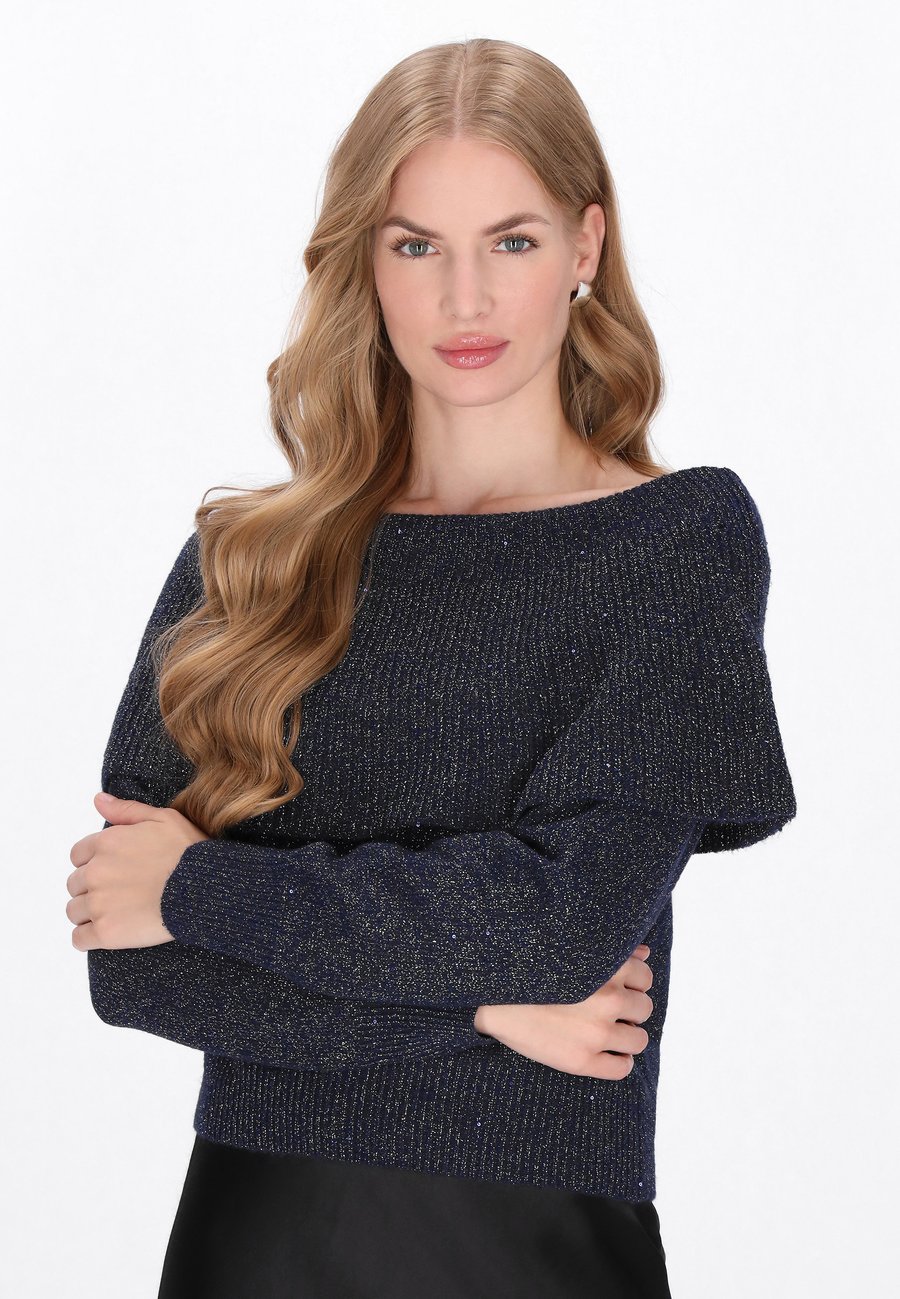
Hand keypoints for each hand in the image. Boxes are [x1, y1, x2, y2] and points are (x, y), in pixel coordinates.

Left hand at [67, 792, 209, 951]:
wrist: (205, 888)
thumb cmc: (189, 852)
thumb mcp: (163, 819)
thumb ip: (127, 810)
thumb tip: (98, 799)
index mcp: (105, 843)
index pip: (78, 856)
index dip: (93, 863)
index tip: (112, 871)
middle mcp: (95, 872)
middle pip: (75, 884)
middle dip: (91, 888)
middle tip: (119, 893)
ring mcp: (98, 904)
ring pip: (74, 911)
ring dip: (88, 913)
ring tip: (114, 914)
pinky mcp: (105, 932)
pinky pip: (78, 939)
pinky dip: (87, 938)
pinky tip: (106, 933)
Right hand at [473, 944, 655, 1078]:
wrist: (492, 999)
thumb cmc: (531, 970)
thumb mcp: (573, 953)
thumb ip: (613, 953)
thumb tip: (645, 955)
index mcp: (606, 969)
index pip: (645, 978)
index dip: (632, 984)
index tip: (617, 988)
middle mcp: (608, 1000)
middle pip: (644, 1008)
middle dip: (630, 1010)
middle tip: (607, 1011)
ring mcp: (596, 1032)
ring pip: (639, 1040)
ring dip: (627, 1036)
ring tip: (606, 1032)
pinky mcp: (583, 1061)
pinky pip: (623, 1068)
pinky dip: (618, 1061)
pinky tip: (604, 1053)